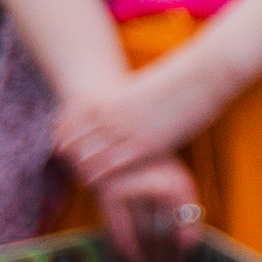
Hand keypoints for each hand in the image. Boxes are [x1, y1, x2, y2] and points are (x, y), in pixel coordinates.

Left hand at [53, 60, 209, 196]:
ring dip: (82, 169)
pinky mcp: (145, 145)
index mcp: (106, 100)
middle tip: (68, 167)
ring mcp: (126, 132)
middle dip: (70, 155)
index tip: (60, 146)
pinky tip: (97, 183)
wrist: (201, 77)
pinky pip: (113, 166)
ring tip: (80, 178)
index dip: (64, 136)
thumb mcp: (138, 88)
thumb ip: (122, 100)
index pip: (71, 122)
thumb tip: (120, 105)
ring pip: (89, 157)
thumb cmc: (176, 80)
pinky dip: (101, 176)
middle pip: (76, 142)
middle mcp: (110, 117)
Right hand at [92, 158, 200, 261]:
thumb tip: (187, 246)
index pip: (185, 225)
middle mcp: (155, 188)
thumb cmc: (156, 170)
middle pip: (164, 233)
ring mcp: (131, 192)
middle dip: (165, 258)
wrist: (122, 148)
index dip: (184, 248)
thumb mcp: (179, 184)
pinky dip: (127, 251)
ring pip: (141, 236)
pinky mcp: (108, 198)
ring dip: (147, 259)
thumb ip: (186, 212)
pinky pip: (119, 232)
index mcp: (178, 185)